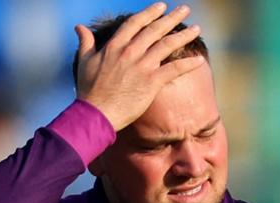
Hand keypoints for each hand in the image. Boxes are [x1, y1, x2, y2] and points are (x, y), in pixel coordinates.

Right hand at [74, 3, 204, 130]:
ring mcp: (142, 66)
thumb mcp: (84, 61)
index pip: (136, 23)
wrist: (96, 114)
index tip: (161, 7)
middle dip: (171, 18)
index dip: (150, 13)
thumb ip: (86, 42)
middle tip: (185, 9)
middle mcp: (130, 52)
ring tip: (196, 28)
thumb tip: (80, 27)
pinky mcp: (151, 82)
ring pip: (167, 45)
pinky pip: (174, 69)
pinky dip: (188, 64)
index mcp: (115, 46)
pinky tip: (200, 60)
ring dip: (184, 35)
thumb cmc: (89, 90)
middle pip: (155, 29)